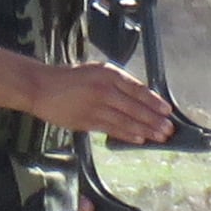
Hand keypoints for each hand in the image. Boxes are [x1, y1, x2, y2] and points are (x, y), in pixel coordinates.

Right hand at [25, 58, 178, 143]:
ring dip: (145, 130)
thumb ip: (116, 83)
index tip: (167, 110)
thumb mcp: (95, 72)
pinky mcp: (87, 121)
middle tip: (168, 129)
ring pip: (126, 120)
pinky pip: (112, 129)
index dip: (154, 102)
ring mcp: (96, 106)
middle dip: (154, 120)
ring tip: (159, 136)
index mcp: (108, 74)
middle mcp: (104, 89)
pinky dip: (127, 135)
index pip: (138, 89)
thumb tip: (139, 98)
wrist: (41, 87)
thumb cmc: (69, 78)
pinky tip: (139, 139)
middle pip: (136, 107)